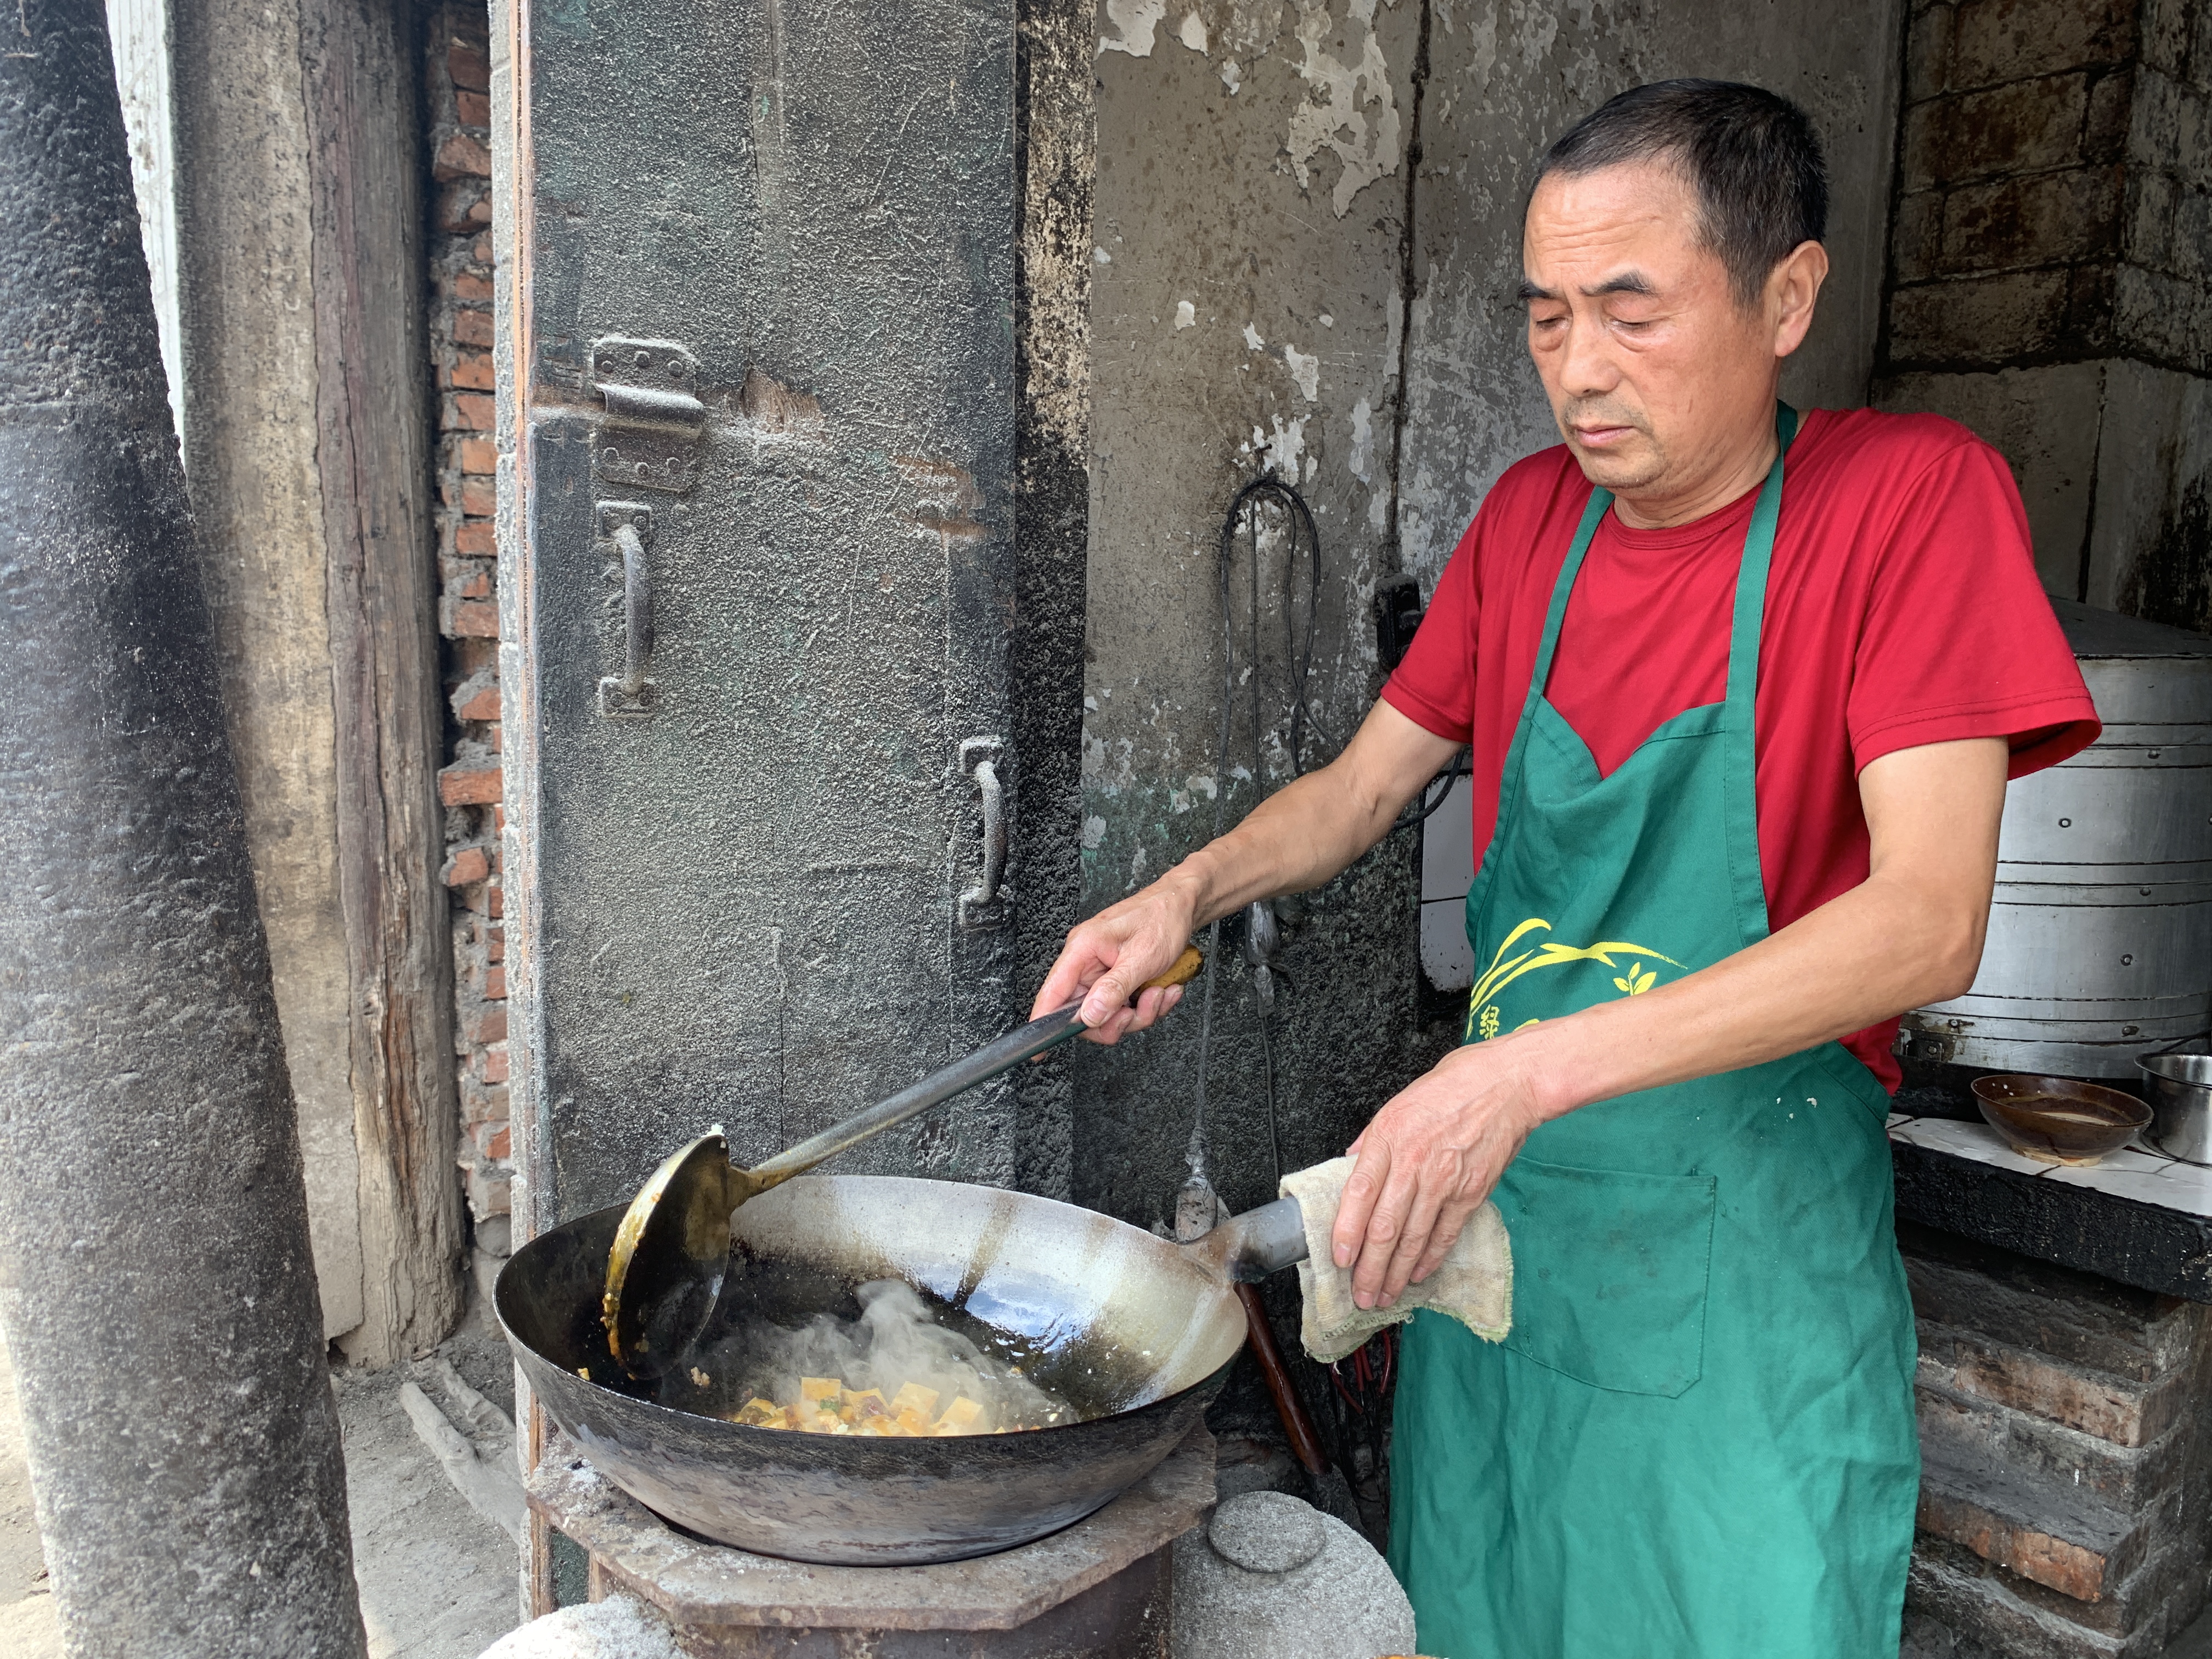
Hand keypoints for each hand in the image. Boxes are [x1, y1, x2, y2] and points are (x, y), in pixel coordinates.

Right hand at [1028, 881, 1198, 1043]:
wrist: (1182, 905)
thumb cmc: (1162, 917)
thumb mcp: (1142, 956)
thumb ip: (1114, 988)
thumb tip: (1089, 1016)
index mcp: (1082, 949)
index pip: (1052, 992)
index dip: (1043, 1023)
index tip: (1039, 1051)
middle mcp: (1086, 962)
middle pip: (1084, 1013)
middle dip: (1117, 1021)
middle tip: (1139, 1010)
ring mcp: (1102, 973)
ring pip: (1108, 1016)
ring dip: (1139, 1014)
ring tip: (1159, 993)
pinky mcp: (1117, 980)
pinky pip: (1124, 1008)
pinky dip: (1147, 1006)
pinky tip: (1163, 990)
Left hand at [1331, 1040, 1544, 1308]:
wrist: (1507, 1084)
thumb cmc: (1452, 1087)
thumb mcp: (1397, 1104)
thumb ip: (1372, 1141)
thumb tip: (1350, 1168)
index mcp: (1388, 1138)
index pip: (1358, 1194)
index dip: (1346, 1231)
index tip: (1338, 1259)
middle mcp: (1413, 1163)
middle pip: (1385, 1227)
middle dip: (1369, 1268)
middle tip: (1359, 1295)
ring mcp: (1444, 1181)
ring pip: (1414, 1238)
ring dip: (1396, 1273)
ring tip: (1383, 1295)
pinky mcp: (1471, 1193)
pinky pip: (1445, 1234)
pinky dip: (1430, 1259)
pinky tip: (1417, 1276)